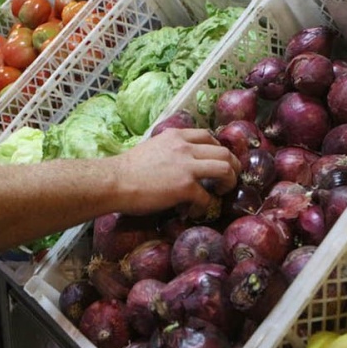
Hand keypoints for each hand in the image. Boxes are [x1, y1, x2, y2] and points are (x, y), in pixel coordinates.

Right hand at [110, 128, 239, 217]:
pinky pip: (207, 197)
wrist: (114, 182)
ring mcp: (187, 166)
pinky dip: (205, 207)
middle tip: (229, 178)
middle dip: (232, 166)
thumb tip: (177, 165)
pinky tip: (194, 211)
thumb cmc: (127, 169)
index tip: (217, 161)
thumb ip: (169, 151)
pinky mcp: (185, 187)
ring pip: (225, 169)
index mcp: (176, 136)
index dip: (217, 150)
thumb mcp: (152, 148)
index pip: (207, 136)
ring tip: (222, 192)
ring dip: (228, 182)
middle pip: (223, 152)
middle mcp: (185, 147)